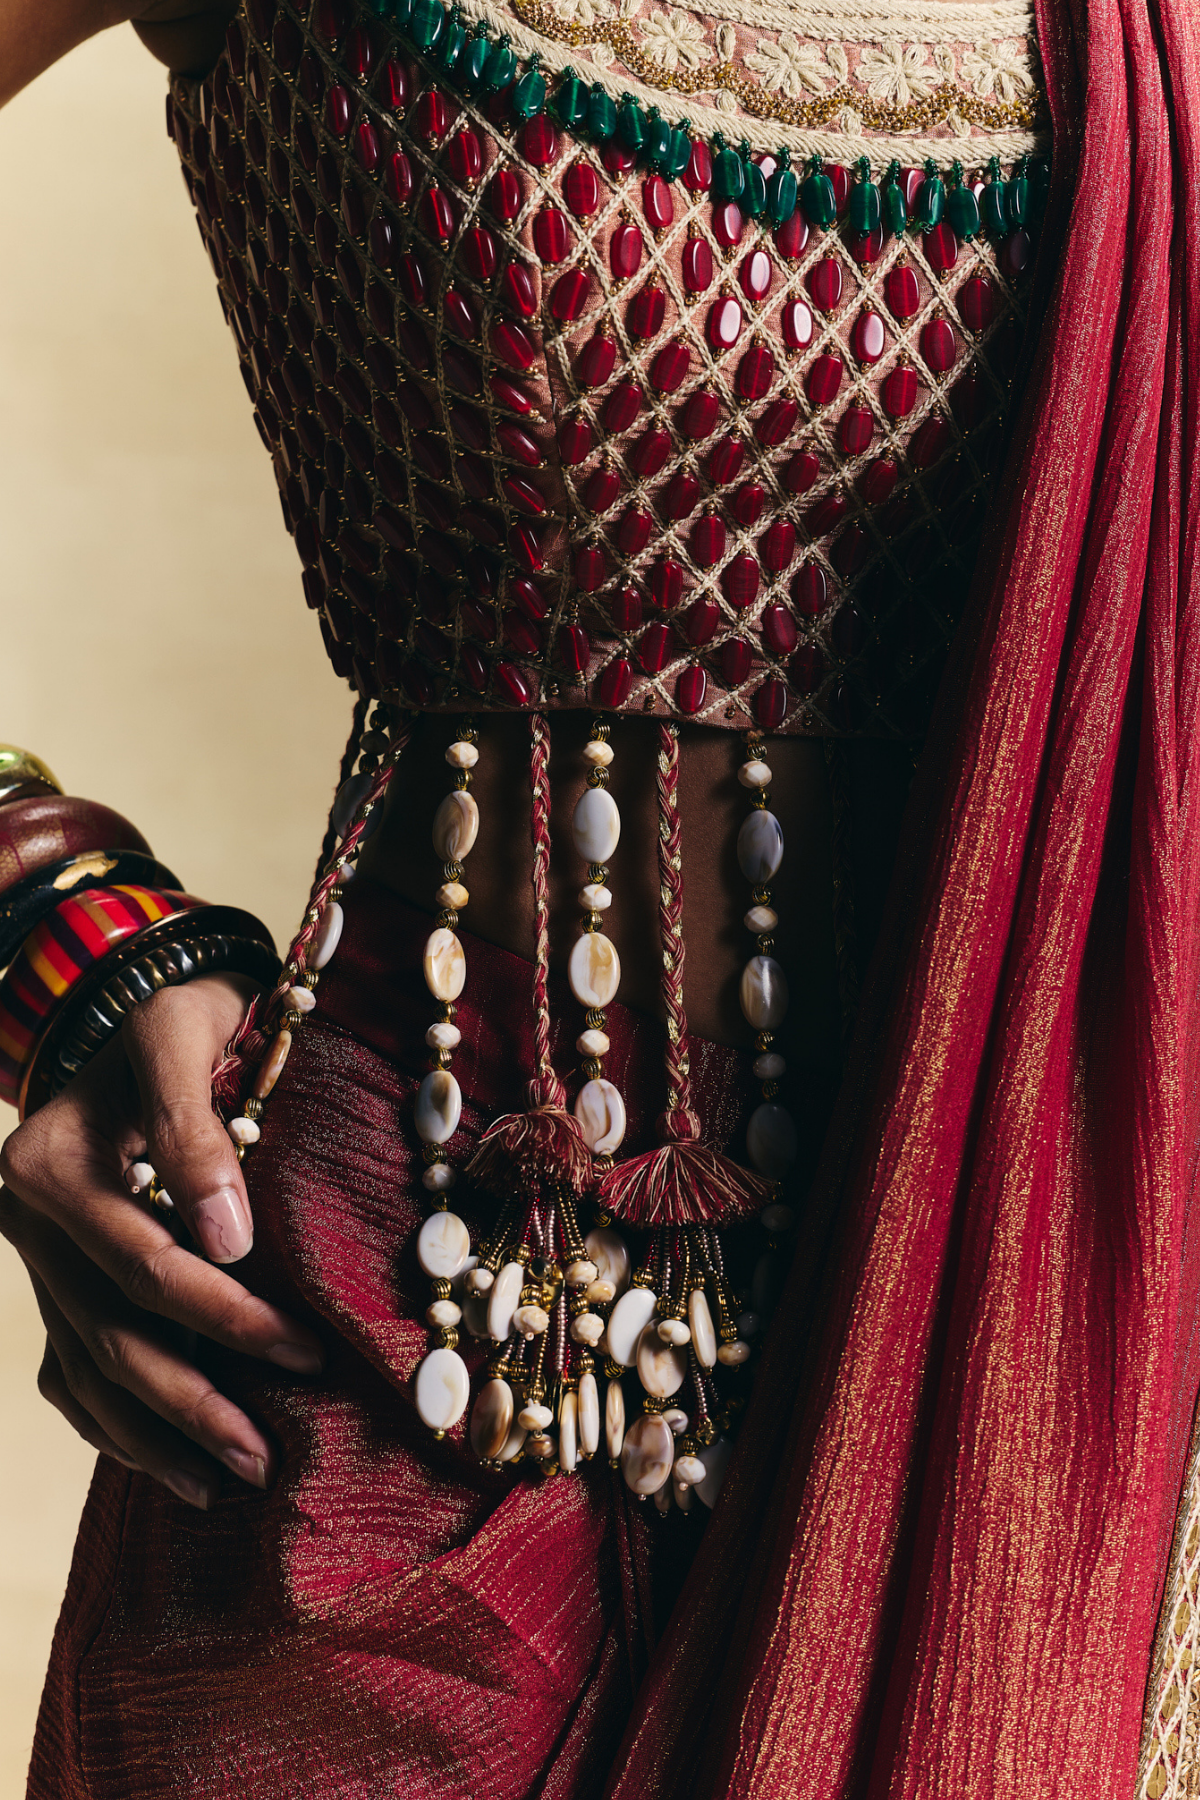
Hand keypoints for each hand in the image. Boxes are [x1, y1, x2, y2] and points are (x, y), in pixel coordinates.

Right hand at [0, 975, 323, 1508]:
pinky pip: (69, 1374)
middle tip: (268, 1456)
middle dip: (195, 1401)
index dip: (226, 1316)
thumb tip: (228, 1238)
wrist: (139, 1008)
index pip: (146, 1264)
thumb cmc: (180, 1018)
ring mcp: (34, 1258)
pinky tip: (177, 1469)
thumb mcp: (184, 1037)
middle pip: (112, 1333)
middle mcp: (27, 1219)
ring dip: (158, 1436)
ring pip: (85, 1370)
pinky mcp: (52, 1281)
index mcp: (51, 1162)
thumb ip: (195, 1127)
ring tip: (232, 1481)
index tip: (306, 1350)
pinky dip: (118, 1428)